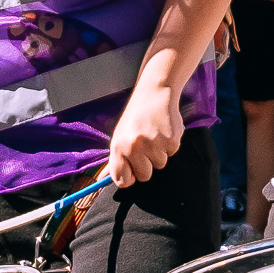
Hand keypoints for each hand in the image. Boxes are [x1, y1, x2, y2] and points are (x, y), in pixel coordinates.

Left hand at [109, 72, 185, 186]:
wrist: (154, 92)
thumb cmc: (135, 117)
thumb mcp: (120, 136)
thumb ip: (114, 161)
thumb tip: (101, 180)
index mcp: (118, 147)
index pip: (122, 180)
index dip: (130, 177)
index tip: (133, 170)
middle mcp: (134, 147)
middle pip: (145, 176)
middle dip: (147, 164)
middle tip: (146, 145)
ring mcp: (153, 143)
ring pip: (160, 164)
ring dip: (159, 153)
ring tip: (155, 135)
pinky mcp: (170, 140)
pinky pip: (172, 153)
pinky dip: (170, 144)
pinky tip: (164, 130)